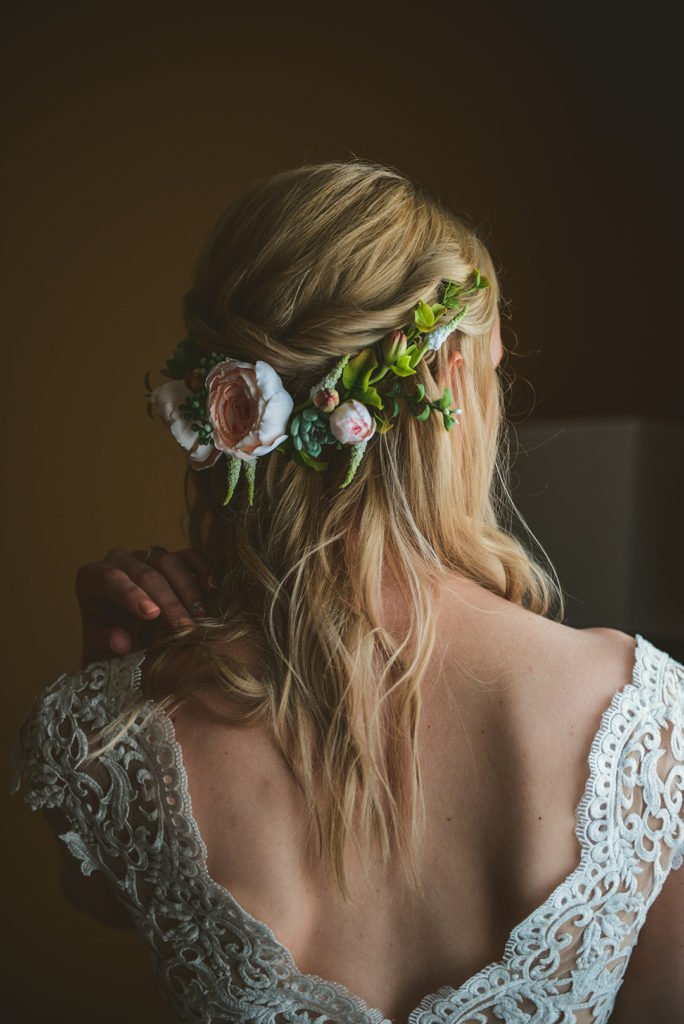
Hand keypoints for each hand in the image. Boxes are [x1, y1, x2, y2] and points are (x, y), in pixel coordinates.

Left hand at [76, 547, 211, 665]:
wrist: (124, 641)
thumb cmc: (109, 646)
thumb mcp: (101, 652)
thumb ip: (107, 646)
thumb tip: (120, 641)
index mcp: (90, 579)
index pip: (110, 579)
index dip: (132, 595)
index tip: (152, 615)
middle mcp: (117, 562)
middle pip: (145, 573)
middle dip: (167, 601)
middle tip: (185, 628)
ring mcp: (144, 557)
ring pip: (168, 561)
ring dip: (187, 589)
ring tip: (200, 617)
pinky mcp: (168, 559)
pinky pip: (187, 556)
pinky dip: (202, 569)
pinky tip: (212, 589)